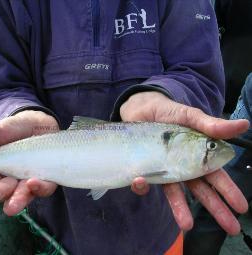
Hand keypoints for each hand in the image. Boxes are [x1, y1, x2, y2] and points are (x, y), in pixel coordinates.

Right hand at [0, 110, 58, 215]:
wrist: (39, 122)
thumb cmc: (14, 129)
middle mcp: (11, 179)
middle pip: (3, 191)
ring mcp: (28, 179)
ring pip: (22, 194)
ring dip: (17, 199)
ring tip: (13, 204)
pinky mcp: (47, 177)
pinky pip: (45, 187)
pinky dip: (40, 188)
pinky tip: (34, 183)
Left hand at [120, 91, 249, 234]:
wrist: (140, 109)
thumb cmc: (168, 111)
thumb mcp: (190, 116)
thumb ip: (211, 124)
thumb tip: (243, 124)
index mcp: (198, 155)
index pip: (217, 176)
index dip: (229, 191)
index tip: (241, 208)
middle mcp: (183, 166)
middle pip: (202, 190)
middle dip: (216, 208)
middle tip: (231, 227)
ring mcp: (165, 169)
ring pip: (176, 193)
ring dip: (181, 209)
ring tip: (187, 225)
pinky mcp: (146, 168)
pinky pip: (145, 181)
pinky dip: (142, 184)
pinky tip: (140, 181)